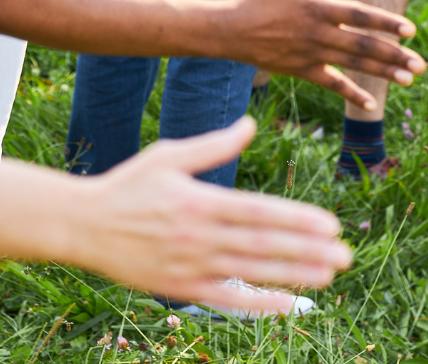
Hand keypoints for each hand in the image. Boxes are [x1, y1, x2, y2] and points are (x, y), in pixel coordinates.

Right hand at [77, 118, 348, 306]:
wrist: (81, 224)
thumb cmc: (128, 185)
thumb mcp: (169, 155)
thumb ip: (214, 144)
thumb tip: (251, 124)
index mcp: (199, 200)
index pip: (259, 212)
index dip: (296, 220)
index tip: (330, 224)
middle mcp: (198, 235)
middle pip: (263, 245)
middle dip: (307, 250)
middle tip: (346, 254)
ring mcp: (189, 265)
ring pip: (251, 272)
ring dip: (293, 274)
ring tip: (329, 273)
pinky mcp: (179, 288)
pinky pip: (226, 299)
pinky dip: (258, 303)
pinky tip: (289, 303)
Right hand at [219, 0, 423, 109]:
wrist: (228, 30)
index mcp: (319, 8)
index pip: (359, 15)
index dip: (385, 23)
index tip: (411, 31)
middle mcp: (320, 33)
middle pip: (364, 45)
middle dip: (395, 55)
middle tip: (421, 65)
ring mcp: (312, 54)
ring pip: (354, 65)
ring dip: (383, 72)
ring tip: (409, 79)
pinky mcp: (302, 70)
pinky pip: (332, 83)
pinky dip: (352, 93)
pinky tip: (371, 105)